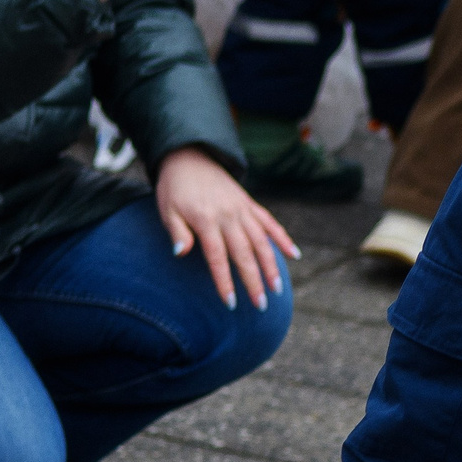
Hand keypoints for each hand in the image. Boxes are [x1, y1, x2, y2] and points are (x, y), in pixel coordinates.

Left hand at [155, 146, 298, 310]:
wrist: (189, 155)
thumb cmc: (174, 188)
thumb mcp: (167, 210)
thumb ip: (176, 232)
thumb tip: (180, 253)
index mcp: (206, 219)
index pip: (218, 257)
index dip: (225, 281)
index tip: (232, 304)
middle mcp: (229, 215)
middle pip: (244, 253)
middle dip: (254, 281)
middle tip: (261, 305)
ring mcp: (242, 208)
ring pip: (261, 240)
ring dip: (271, 265)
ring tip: (278, 288)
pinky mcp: (249, 203)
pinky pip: (269, 222)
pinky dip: (282, 238)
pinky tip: (294, 254)